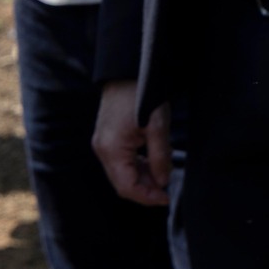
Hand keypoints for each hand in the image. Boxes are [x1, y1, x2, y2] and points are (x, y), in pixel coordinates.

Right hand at [93, 80, 171, 206]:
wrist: (126, 70)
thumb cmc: (141, 94)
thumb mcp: (157, 126)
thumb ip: (160, 157)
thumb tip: (162, 181)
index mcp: (111, 149)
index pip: (127, 187)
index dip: (147, 197)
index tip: (166, 198)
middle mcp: (102, 149)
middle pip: (123, 183)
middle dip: (145, 189)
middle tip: (166, 189)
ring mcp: (102, 143)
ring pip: (122, 173)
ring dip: (142, 178)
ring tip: (161, 174)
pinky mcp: (107, 138)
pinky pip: (121, 161)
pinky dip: (136, 167)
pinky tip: (151, 162)